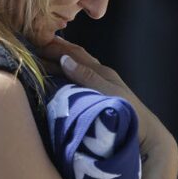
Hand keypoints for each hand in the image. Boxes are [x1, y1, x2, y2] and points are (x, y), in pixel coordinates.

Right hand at [36, 35, 174, 155]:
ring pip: (74, 67)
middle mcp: (100, 74)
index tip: (34, 44)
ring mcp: (99, 85)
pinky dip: (63, 74)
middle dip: (53, 52)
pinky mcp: (98, 96)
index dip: (55, 47)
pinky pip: (76, 78)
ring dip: (57, 62)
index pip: (73, 54)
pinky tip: (54, 78)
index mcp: (101, 71)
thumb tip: (64, 59)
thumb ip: (87, 77)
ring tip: (38, 60)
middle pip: (73, 57)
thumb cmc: (130, 113)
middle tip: (30, 49)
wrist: (147, 135)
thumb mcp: (109, 93)